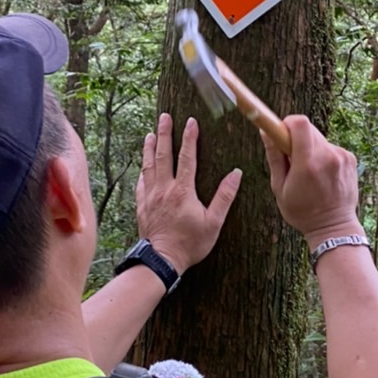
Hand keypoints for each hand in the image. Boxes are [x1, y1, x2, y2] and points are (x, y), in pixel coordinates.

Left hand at [135, 113, 241, 273]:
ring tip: (150, 134)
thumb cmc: (190, 243)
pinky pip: (140, 184)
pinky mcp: (142, 207)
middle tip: (164, 116)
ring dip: (149, 149)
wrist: (162, 261)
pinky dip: (142, 172)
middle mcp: (164, 189)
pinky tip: (142, 167)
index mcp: (183, 190)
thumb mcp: (214, 222)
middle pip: (163, 155)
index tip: (191, 121)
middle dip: (165, 134)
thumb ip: (224, 196)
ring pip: (149, 166)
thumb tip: (236, 174)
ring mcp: (150, 197)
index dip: (189, 137)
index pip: (187, 157)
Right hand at [261, 116, 364, 248]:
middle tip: (292, 157)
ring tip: (309, 172)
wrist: (334, 227)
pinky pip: (330, 148)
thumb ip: (274, 157)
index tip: (281, 134)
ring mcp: (342, 157)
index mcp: (307, 164)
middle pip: (309, 128)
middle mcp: (327, 156)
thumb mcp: (279, 188)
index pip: (300, 123)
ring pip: (319, 138)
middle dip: (296, 137)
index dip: (287, 123)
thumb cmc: (302, 212)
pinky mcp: (350, 158)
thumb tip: (265, 131)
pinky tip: (322, 175)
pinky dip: (323, 156)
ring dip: (310, 148)